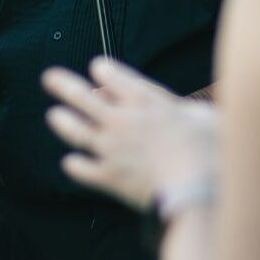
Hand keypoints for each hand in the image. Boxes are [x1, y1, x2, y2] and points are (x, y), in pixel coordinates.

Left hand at [42, 58, 217, 209]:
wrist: (196, 189)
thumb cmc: (211, 150)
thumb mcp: (206, 116)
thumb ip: (188, 108)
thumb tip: (184, 107)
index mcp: (145, 101)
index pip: (112, 76)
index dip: (103, 71)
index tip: (97, 69)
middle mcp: (122, 120)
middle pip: (83, 97)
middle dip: (64, 85)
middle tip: (48, 78)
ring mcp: (111, 148)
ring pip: (76, 130)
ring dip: (63, 121)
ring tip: (53, 115)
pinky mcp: (109, 177)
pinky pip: (82, 169)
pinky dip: (74, 164)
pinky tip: (69, 161)